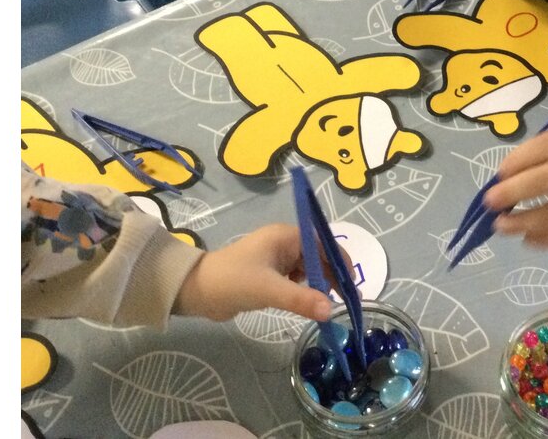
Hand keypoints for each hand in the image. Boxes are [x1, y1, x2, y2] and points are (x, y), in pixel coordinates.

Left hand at [173, 223, 348, 321]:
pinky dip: (304, 291)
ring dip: (319, 285)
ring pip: (308, 270)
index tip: (351, 285)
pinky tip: (307, 304)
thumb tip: (331, 311)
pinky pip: (295, 280)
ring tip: (327, 305)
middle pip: (318, 256)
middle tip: (344, 301)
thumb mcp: (269, 290)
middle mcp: (284, 243)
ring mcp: (276, 259)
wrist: (196, 291)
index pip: (323, 243)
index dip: (340, 261)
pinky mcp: (269, 275)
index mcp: (285, 236)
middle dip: (332, 276)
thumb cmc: (233, 281)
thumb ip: (301, 299)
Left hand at [482, 125, 547, 246]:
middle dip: (513, 194)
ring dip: (523, 224)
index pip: (546, 151)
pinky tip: (529, 239)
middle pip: (546, 183)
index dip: (517, 163)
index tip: (498, 174)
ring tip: (502, 226)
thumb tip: (510, 172)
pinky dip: (546, 240)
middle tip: (490, 203)